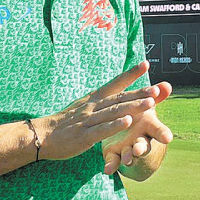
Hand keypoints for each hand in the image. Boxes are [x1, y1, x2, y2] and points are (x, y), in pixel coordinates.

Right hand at [33, 61, 159, 161]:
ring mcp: (88, 120)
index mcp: (94, 99)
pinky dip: (115, 125)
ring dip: (132, 106)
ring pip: (114, 111)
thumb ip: (100, 103)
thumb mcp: (83, 107)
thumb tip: (115, 96)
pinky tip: (127, 122)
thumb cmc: (65, 123)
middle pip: (119, 97)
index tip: (146, 63)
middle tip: (157, 88)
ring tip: (150, 103)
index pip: (115, 84)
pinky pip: (101, 129)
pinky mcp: (84, 136)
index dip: (130, 74)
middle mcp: (92, 106)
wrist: (42, 135)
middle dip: (139, 92)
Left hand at [102, 81, 172, 174]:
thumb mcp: (148, 107)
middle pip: (143, 144)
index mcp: (148, 126)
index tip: (167, 138)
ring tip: (126, 158)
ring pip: (129, 154)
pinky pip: (113, 160)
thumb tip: (167, 85)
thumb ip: (156, 97)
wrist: (131, 136)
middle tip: (138, 149)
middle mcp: (140, 139)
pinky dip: (111, 165)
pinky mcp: (115, 153)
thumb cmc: (141, 117)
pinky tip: (107, 170)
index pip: (158, 130)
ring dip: (128, 156)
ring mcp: (127, 148)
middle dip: (141, 147)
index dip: (163, 133)